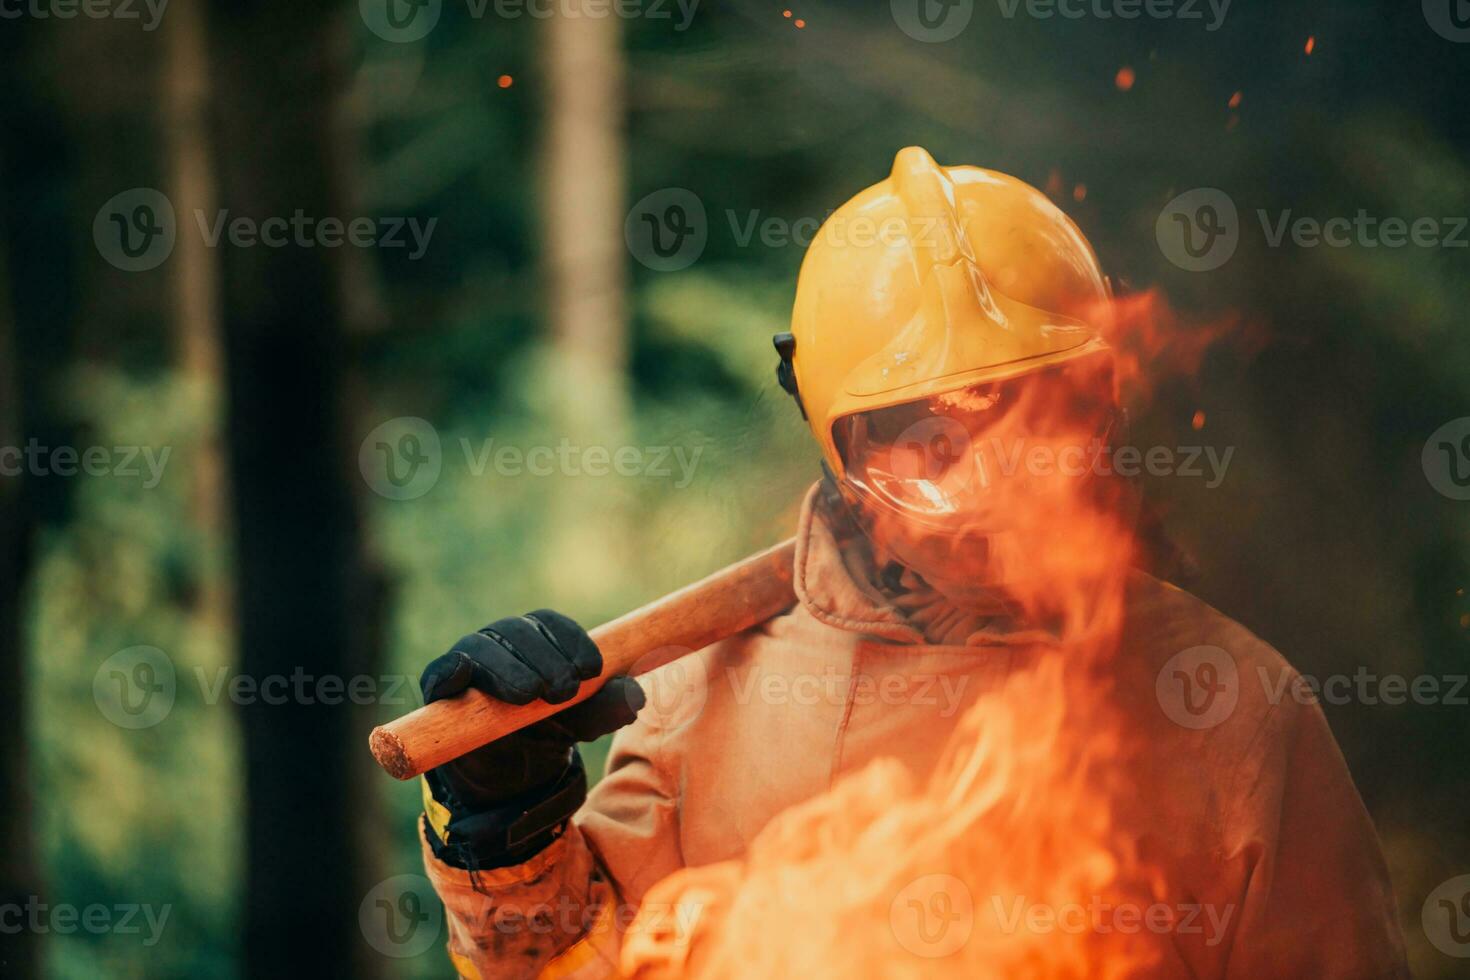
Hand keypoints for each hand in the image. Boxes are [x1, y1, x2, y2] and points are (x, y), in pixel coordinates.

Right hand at [419, 609, 644, 867]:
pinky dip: (450, 671)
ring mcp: (467, 662)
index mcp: (536, 639)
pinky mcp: (441, 690)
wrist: (506, 774)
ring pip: (482, 649)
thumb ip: (609, 706)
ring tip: (528, 694)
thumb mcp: (583, 722)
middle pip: (517, 631)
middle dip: (544, 658)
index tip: (593, 669)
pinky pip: (440, 673)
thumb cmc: (546, 730)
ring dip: (507, 668)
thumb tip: (637, 693)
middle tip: (564, 691)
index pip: (551, 623)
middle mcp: (500, 642)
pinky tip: (460, 676)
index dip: (572, 640)